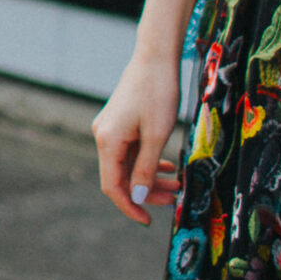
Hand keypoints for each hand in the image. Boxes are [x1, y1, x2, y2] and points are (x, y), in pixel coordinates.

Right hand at [93, 49, 183, 224]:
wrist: (155, 58)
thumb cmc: (158, 94)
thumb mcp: (157, 135)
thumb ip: (147, 169)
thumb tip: (138, 198)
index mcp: (107, 141)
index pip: (112, 186)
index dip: (129, 206)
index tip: (148, 221)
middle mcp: (103, 136)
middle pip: (121, 176)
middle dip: (147, 192)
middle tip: (175, 200)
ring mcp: (110, 129)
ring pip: (128, 164)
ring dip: (151, 177)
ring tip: (177, 184)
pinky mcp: (120, 123)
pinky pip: (131, 151)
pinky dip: (148, 162)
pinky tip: (168, 165)